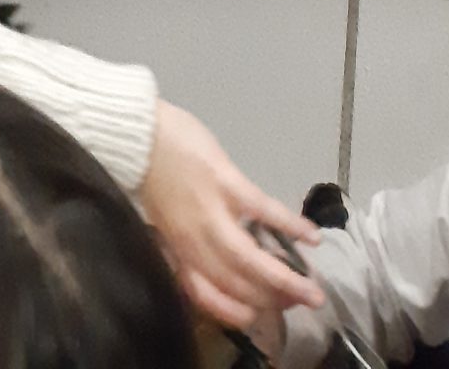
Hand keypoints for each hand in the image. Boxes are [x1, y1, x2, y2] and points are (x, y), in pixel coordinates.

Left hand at [140, 101, 322, 327]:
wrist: (134, 132)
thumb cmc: (146, 174)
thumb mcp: (159, 220)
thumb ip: (183, 249)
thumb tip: (209, 269)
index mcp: (177, 252)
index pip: (209, 297)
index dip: (237, 313)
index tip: (260, 317)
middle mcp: (195, 242)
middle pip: (239, 285)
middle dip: (273, 301)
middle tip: (300, 303)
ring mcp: (212, 213)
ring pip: (254, 261)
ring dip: (288, 280)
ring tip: (314, 290)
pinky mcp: (226, 182)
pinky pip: (265, 211)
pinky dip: (292, 226)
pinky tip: (313, 238)